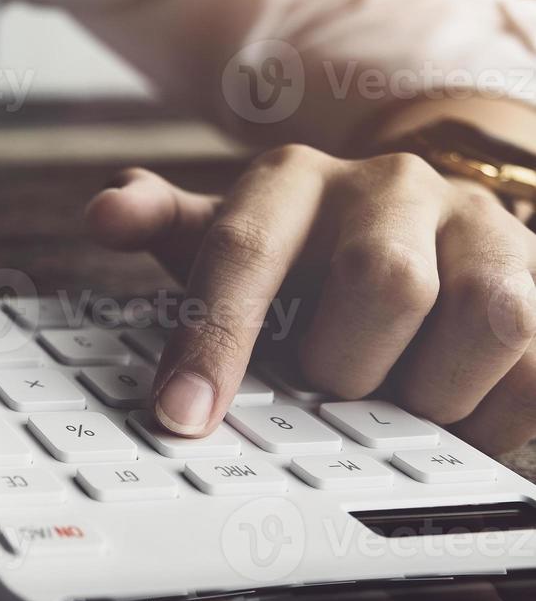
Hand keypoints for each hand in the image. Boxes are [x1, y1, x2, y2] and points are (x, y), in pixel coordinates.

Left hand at [86, 144, 535, 454]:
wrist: (417, 220)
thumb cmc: (299, 253)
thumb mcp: (226, 237)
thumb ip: (166, 225)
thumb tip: (107, 212)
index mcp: (293, 182)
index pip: (244, 252)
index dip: (212, 339)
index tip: (181, 418)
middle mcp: (392, 190)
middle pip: (382, 282)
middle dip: (345, 365)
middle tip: (326, 391)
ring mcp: (482, 229)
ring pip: (487, 315)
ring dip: (431, 390)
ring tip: (394, 404)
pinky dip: (495, 413)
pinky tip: (454, 418)